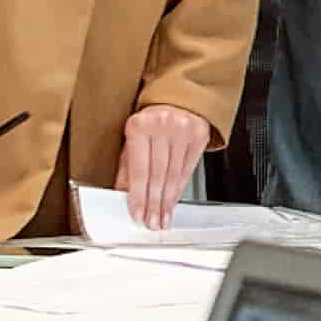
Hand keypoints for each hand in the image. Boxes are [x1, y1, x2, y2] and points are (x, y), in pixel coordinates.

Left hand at [114, 105, 208, 230]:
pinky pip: (188, 168)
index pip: (140, 169)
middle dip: (154, 203)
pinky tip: (173, 201)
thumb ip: (127, 165)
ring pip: (174, 174)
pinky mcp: (199, 134)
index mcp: (140, 126)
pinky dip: (180, 188)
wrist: (178, 97)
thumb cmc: (152, 119)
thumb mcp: (132, 137)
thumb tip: (122, 194)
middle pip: (158, 174)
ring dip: (167, 201)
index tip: (137, 214)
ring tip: (162, 218)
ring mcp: (183, 129)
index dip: (139, 196)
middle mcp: (163, 126)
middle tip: (151, 223)